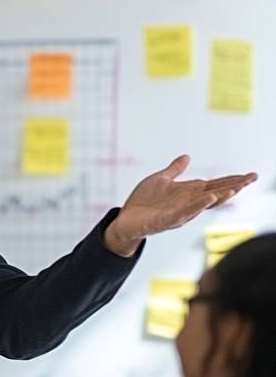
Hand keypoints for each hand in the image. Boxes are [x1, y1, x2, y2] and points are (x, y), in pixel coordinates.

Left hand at [103, 156, 256, 256]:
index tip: (250, 175)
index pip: (215, 186)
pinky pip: (183, 213)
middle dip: (233, 187)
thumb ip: (174, 170)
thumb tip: (187, 156)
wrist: (125, 220)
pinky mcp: (165, 220)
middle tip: (251, 179)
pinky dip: (196, 206)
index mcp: (188, 194)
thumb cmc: (143, 202)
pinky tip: (208, 199)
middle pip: (215, 195)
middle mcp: (187, 204)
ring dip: (219, 197)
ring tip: (235, 189)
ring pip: (202, 205)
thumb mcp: (160, 180)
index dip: (232, 180)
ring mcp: (178, 213)